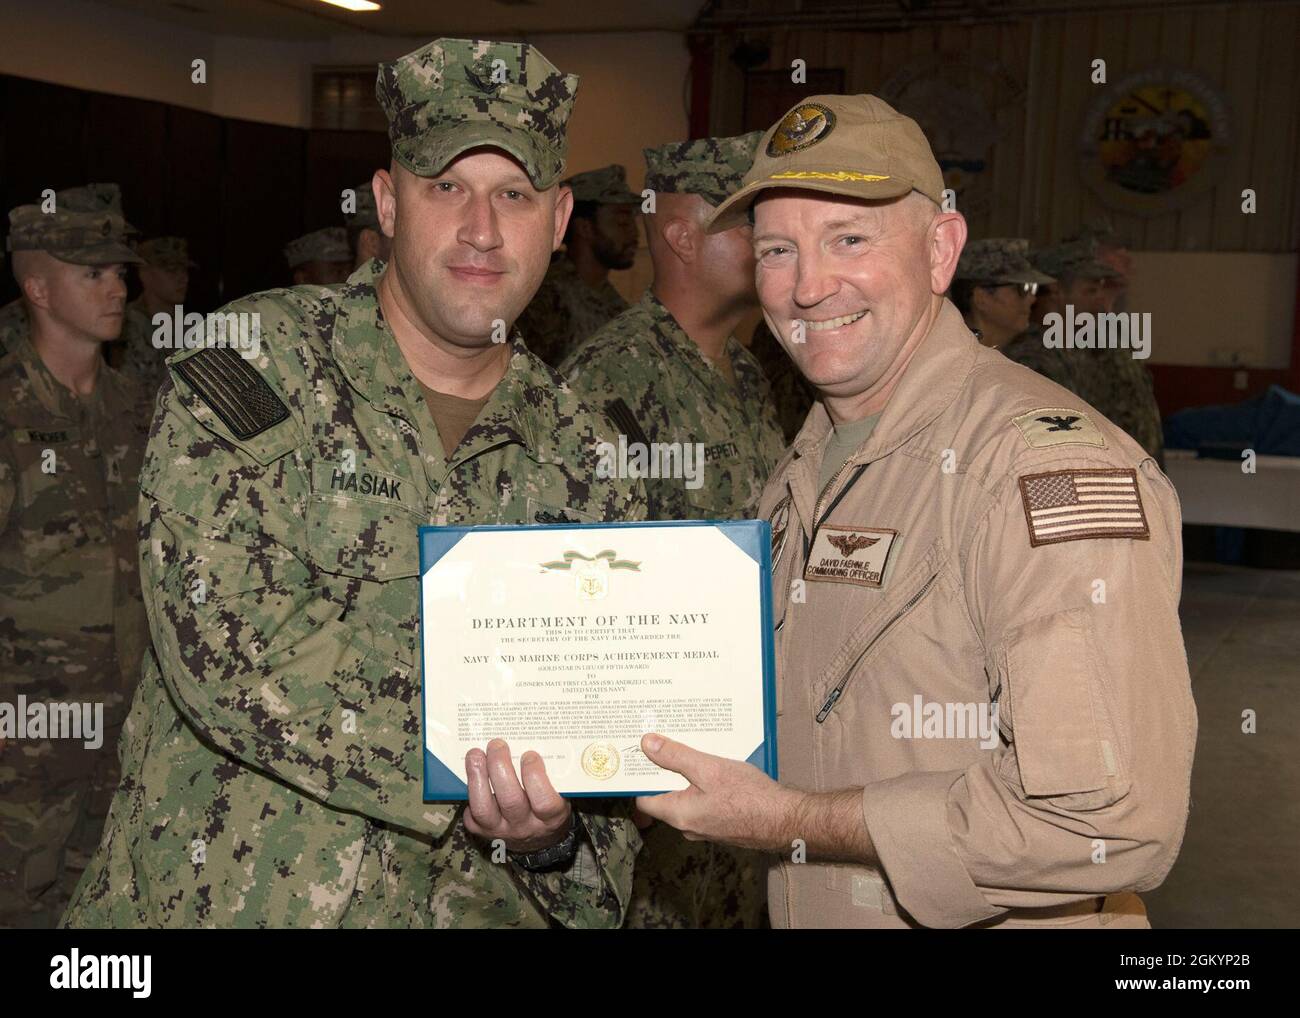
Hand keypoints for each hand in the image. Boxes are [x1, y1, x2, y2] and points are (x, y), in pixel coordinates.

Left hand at [464, 738, 572, 853]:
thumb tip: (532, 738)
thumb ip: (552, 773)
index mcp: (551, 817)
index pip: (544, 801)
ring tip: (475, 754)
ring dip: (477, 778)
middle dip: (500, 767)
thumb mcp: (560, 792)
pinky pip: (471, 814)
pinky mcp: (483, 832)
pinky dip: (469, 792)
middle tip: (497, 745)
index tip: (530, 754)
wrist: (538, 839)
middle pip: (510, 800)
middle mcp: (526, 827)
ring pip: (484, 808)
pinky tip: (472, 774)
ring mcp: (502, 831)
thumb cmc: (548, 805)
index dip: (535, 776)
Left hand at [634, 733, 799, 851]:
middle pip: (664, 796)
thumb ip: (676, 757)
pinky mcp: (720, 824)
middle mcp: (688, 826)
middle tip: (664, 744)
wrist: (786, 819)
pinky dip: (701, 785)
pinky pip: (701, 802)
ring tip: (690, 751)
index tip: (639, 755)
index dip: (639, 777)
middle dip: (663, 771)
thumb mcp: (709, 768)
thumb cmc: (750, 797)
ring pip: (684, 798)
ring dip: (685, 776)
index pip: (643, 799)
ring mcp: (705, 827)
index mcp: (679, 814)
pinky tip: (712, 768)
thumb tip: (647, 744)